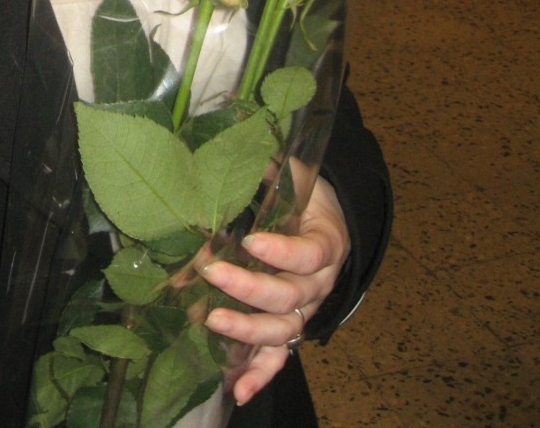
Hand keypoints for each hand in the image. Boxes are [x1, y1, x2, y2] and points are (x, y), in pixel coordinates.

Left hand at [198, 177, 349, 405]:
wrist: (327, 225)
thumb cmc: (306, 198)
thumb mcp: (296, 176)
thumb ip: (274, 167)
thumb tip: (245, 149)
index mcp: (325, 243)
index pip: (308, 254)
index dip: (282, 251)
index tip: (251, 240)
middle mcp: (318, 284)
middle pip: (289, 295)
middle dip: (249, 287)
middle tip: (212, 272)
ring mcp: (304, 310)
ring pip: (282, 330)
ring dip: (247, 329)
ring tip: (213, 321)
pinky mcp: (289, 330)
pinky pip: (279, 358)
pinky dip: (259, 375)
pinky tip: (236, 390)